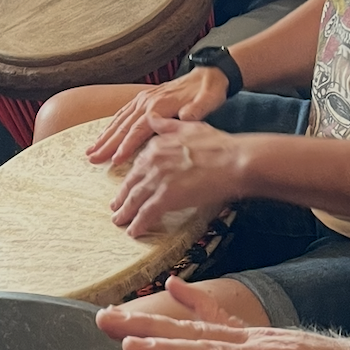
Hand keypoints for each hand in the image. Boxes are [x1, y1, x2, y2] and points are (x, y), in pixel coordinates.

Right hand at [87, 70, 230, 164]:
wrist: (208, 73)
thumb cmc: (209, 90)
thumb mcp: (210, 99)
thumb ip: (198, 109)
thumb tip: (187, 116)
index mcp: (161, 104)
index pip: (139, 128)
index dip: (127, 145)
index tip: (116, 159)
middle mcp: (147, 101)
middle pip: (123, 126)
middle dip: (107, 144)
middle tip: (93, 158)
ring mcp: (143, 99)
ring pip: (119, 120)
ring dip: (104, 136)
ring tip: (91, 151)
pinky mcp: (144, 99)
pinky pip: (123, 113)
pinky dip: (111, 126)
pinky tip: (103, 136)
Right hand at [97, 278, 349, 349]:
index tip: (128, 348)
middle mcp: (261, 346)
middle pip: (194, 338)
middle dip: (146, 330)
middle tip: (103, 320)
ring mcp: (265, 340)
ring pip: (202, 328)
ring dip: (159, 320)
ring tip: (120, 311)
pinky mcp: (271, 342)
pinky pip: (225, 321)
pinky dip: (198, 305)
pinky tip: (177, 288)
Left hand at [108, 116, 246, 236]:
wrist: (234, 161)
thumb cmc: (219, 145)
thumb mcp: (189, 126)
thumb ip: (167, 125)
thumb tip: (152, 118)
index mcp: (158, 145)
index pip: (139, 165)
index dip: (132, 177)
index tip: (128, 185)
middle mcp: (153, 161)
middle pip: (132, 182)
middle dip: (122, 197)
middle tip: (116, 207)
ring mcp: (158, 179)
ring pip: (135, 199)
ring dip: (126, 212)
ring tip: (120, 221)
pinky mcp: (166, 197)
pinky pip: (147, 213)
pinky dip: (138, 223)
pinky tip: (134, 231)